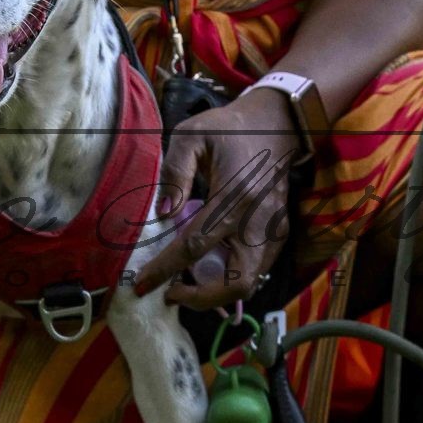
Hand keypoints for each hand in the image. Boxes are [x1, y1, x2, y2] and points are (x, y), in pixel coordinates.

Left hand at [130, 90, 303, 310]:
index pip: (195, 246)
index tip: (142, 284)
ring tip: (189, 280)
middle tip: (173, 292)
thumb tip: (163, 214)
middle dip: (201, 298)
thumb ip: (174, 172)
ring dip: (218, 292)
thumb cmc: (229, 129)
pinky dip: (233, 278)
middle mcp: (257, 221)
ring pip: (250, 284)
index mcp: (234, 197)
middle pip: (236, 282)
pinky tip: (212, 265)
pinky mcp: (279, 234)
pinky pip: (258, 270)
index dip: (165, 270)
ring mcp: (273, 231)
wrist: (275, 124)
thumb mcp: (192, 136)